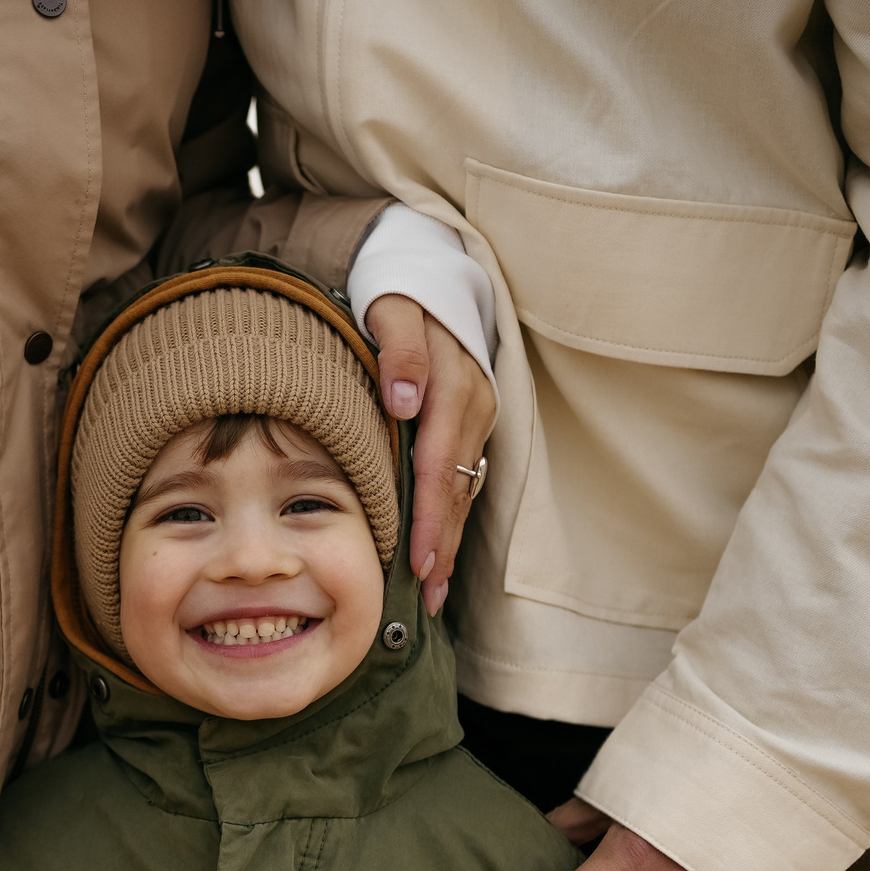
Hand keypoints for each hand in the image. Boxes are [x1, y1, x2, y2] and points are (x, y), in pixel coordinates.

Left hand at [367, 294, 494, 616]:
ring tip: (431, 592)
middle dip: (442, 546)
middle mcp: (473, 406)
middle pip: (457, 488)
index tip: (416, 560)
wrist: (431, 273)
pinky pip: (463, 478)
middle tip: (425, 597)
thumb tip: (404, 404)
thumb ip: (400, 349)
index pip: (439, 464)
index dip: (428, 517)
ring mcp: (476, 418)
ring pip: (464, 489)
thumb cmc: (399, 292)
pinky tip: (437, 550)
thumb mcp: (393, 305)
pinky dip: (451, 517)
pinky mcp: (472, 424)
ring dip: (449, 541)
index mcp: (454, 384)